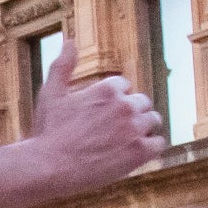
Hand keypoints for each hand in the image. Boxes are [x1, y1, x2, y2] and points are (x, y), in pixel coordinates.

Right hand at [28, 63, 167, 194]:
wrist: (49, 167)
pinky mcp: (140, 152)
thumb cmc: (48, 131)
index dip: (113, 99)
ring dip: (142, 128)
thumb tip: (70, 40)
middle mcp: (125, 105)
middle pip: (142, 103)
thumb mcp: (52, 93)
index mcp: (108, 88)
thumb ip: (63, 65)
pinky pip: (159, 144)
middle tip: (113, 129)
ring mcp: (135, 129)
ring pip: (153, 121)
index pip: (124, 86)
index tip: (102, 113)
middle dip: (131, 112)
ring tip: (124, 141)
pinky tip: (135, 152)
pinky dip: (150, 147)